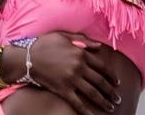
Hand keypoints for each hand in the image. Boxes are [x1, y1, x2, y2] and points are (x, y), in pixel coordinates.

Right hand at [3, 32, 120, 114]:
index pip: (102, 67)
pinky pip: (78, 103)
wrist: (27, 57)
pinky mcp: (63, 90)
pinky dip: (87, 112)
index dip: (111, 76)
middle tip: (117, 99)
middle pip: (100, 82)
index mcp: (80, 53)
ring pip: (93, 93)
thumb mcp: (62, 36)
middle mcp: (79, 67)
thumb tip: (99, 46)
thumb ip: (82, 40)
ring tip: (111, 107)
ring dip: (104, 102)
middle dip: (111, 92)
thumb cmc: (44, 44)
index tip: (117, 82)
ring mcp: (71, 80)